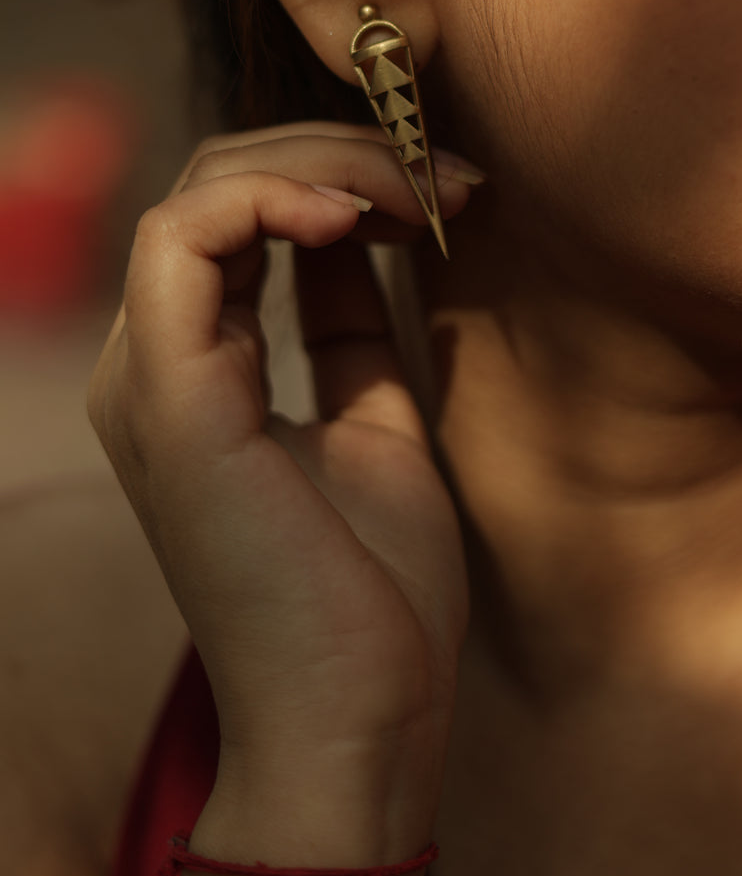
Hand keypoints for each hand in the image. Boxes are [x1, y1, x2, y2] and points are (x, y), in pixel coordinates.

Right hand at [87, 122, 479, 817]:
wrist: (362, 722)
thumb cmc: (374, 594)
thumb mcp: (377, 425)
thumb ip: (348, 331)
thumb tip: (364, 237)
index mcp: (199, 370)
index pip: (242, 212)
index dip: (346, 172)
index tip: (454, 193)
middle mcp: (159, 362)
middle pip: (223, 181)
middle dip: (347, 153)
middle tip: (454, 180)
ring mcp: (153, 378)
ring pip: (204, 189)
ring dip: (325, 163)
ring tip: (422, 191)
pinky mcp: (171, 399)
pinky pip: (188, 240)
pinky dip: (271, 197)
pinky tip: (357, 215)